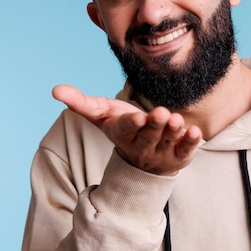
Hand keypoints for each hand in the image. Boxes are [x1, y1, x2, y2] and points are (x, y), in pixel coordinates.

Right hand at [52, 85, 201, 174]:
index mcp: (123, 135)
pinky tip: (195, 131)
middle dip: (155, 126)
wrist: (144, 160)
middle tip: (161, 113)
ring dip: (173, 131)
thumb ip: (81, 103)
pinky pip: (186, 150)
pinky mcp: (179, 155)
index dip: (132, 124)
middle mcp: (142, 146)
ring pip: (168, 141)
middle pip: (149, 136)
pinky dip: (191, 142)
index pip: (127, 129)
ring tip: (176, 120)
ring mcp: (162, 152)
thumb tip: (55, 90)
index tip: (137, 117)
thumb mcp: (102, 115)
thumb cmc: (123, 129)